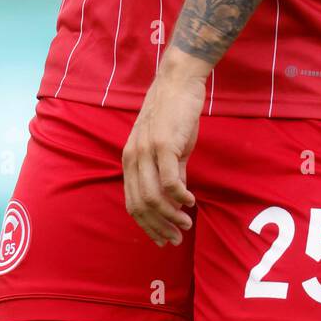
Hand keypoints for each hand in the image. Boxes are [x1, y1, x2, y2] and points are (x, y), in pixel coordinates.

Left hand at [122, 51, 206, 245]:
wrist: (178, 82)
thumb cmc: (174, 114)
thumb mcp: (168, 147)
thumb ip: (169, 172)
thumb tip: (175, 199)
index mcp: (130, 160)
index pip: (132, 202)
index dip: (148, 225)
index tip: (164, 238)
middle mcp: (133, 158)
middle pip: (141, 205)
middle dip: (159, 227)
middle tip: (177, 237)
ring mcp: (146, 151)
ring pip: (154, 197)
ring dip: (171, 216)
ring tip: (186, 223)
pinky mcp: (164, 145)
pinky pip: (170, 182)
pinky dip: (180, 198)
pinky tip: (191, 201)